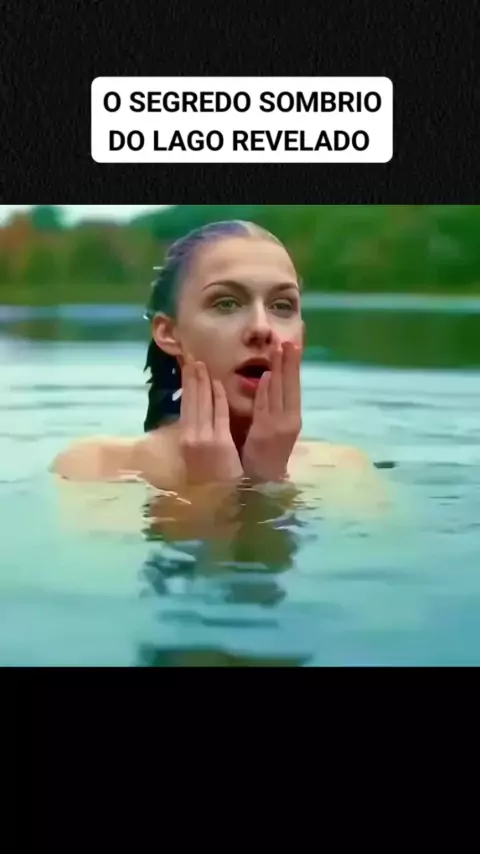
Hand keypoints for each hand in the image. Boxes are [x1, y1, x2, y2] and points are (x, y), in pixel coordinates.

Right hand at [179, 358, 243, 485]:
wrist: (217, 501)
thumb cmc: (209, 481)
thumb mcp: (195, 458)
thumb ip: (194, 438)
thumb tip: (194, 419)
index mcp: (184, 439)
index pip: (186, 406)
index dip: (187, 386)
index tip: (187, 369)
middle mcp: (190, 436)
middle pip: (192, 401)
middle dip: (192, 378)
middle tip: (193, 358)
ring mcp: (204, 439)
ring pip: (203, 404)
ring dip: (202, 382)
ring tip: (201, 364)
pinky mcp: (220, 443)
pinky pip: (219, 415)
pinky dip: (218, 398)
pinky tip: (218, 384)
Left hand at [242, 341, 301, 483]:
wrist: (264, 482)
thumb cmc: (265, 455)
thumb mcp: (273, 427)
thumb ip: (272, 406)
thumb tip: (268, 379)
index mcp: (293, 418)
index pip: (294, 386)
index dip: (294, 365)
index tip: (294, 344)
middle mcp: (290, 420)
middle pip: (290, 386)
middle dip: (290, 362)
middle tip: (290, 339)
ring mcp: (278, 426)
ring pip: (278, 392)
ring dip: (278, 369)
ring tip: (279, 349)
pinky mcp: (265, 432)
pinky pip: (265, 407)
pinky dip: (266, 391)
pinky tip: (267, 376)